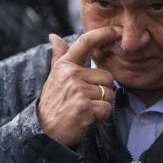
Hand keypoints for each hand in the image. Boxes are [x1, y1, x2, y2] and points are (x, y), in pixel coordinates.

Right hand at [37, 28, 119, 146]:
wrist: (45, 132)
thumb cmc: (54, 104)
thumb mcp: (54, 77)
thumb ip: (59, 57)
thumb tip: (54, 36)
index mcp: (65, 66)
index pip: (85, 42)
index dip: (103, 33)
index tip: (117, 30)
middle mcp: (71, 74)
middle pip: (108, 77)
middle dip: (102, 92)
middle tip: (84, 102)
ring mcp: (77, 90)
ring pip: (110, 94)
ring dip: (101, 106)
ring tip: (84, 110)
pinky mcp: (84, 106)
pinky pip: (107, 109)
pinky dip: (100, 118)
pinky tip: (85, 120)